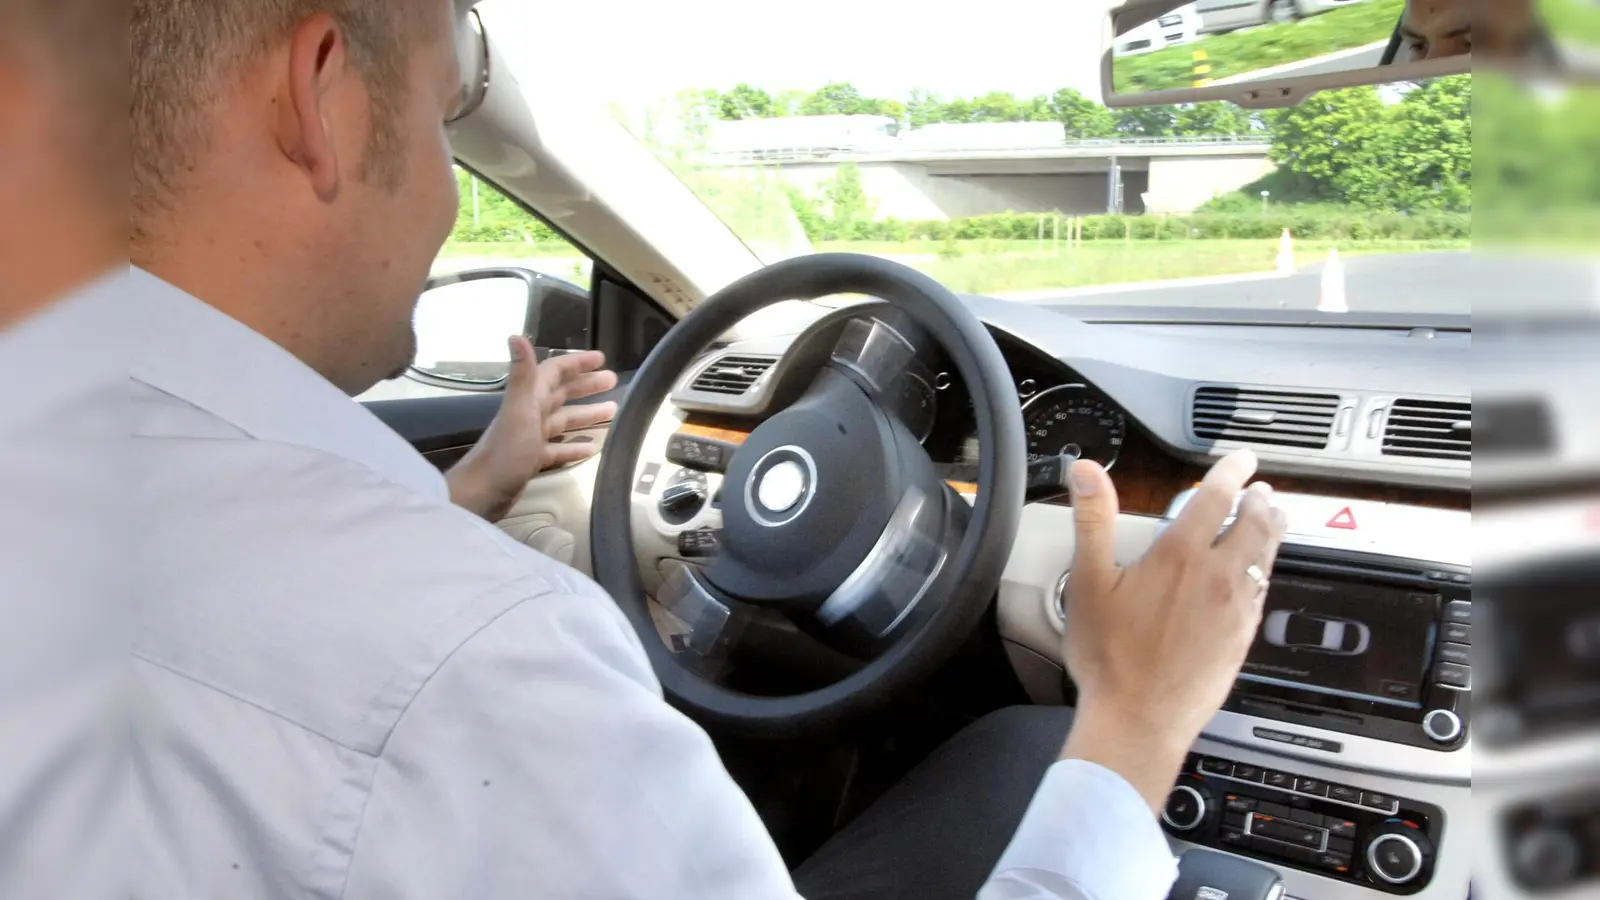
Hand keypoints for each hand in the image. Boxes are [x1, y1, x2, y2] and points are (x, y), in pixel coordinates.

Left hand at [447, 336, 617, 521]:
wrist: (483, 492)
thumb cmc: (505, 451)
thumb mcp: (519, 411)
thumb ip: (522, 375)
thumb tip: (515, 334)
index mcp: (528, 399)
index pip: (554, 372)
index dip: (576, 363)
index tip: (601, 359)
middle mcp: (529, 413)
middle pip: (561, 394)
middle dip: (586, 386)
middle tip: (613, 382)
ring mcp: (530, 437)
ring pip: (562, 420)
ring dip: (586, 414)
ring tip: (613, 412)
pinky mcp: (532, 459)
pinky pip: (558, 448)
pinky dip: (574, 445)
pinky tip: (592, 448)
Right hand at [1058, 449, 1286, 812]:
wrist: (1139, 720)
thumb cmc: (1110, 658)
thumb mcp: (1089, 582)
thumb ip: (1092, 520)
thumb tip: (1087, 473)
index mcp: (1180, 556)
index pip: (1216, 497)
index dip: (1230, 472)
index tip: (1240, 460)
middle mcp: (1217, 578)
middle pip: (1255, 524)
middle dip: (1260, 500)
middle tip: (1260, 490)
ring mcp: (1235, 610)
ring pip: (1266, 558)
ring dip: (1271, 531)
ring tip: (1271, 519)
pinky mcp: (1242, 638)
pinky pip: (1262, 592)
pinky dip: (1265, 570)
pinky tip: (1257, 575)